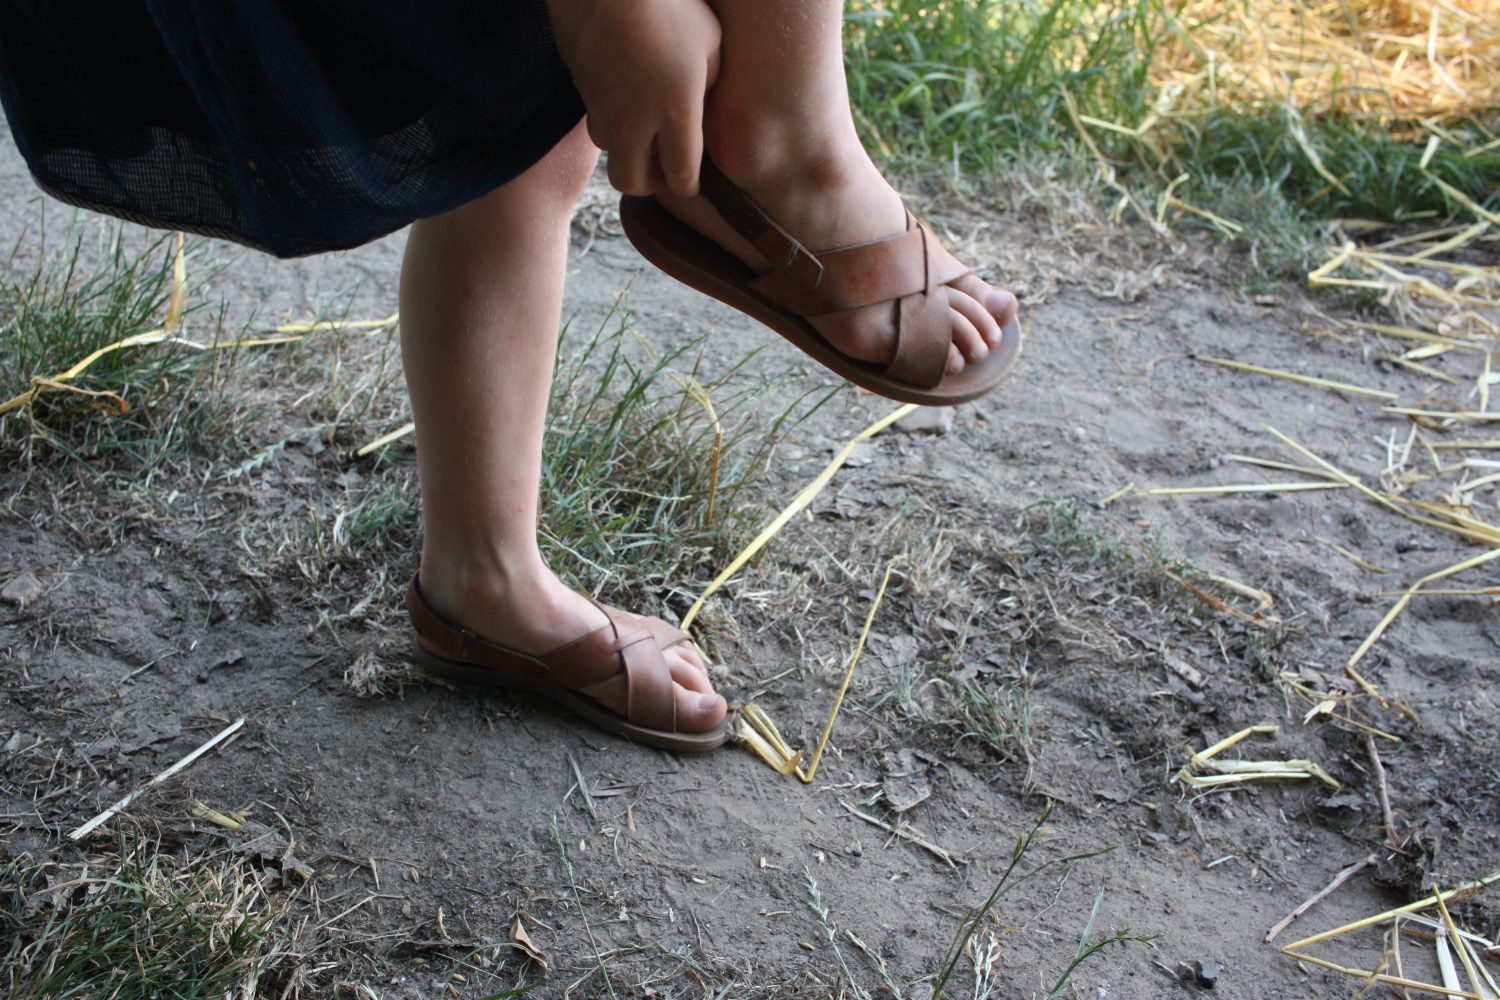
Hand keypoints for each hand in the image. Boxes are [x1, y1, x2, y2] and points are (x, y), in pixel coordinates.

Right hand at [548, 0, 720, 196]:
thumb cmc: (669, 2)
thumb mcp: (709, 42)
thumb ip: (711, 86)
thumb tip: (704, 111)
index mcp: (675, 111)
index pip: (681, 178)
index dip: (689, 185)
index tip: (693, 176)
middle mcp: (634, 119)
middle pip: (632, 183)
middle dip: (650, 182)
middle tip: (663, 162)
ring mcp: (602, 105)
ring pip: (609, 152)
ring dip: (627, 149)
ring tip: (643, 126)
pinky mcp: (581, 87)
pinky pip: (595, 118)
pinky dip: (611, 120)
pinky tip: (624, 95)